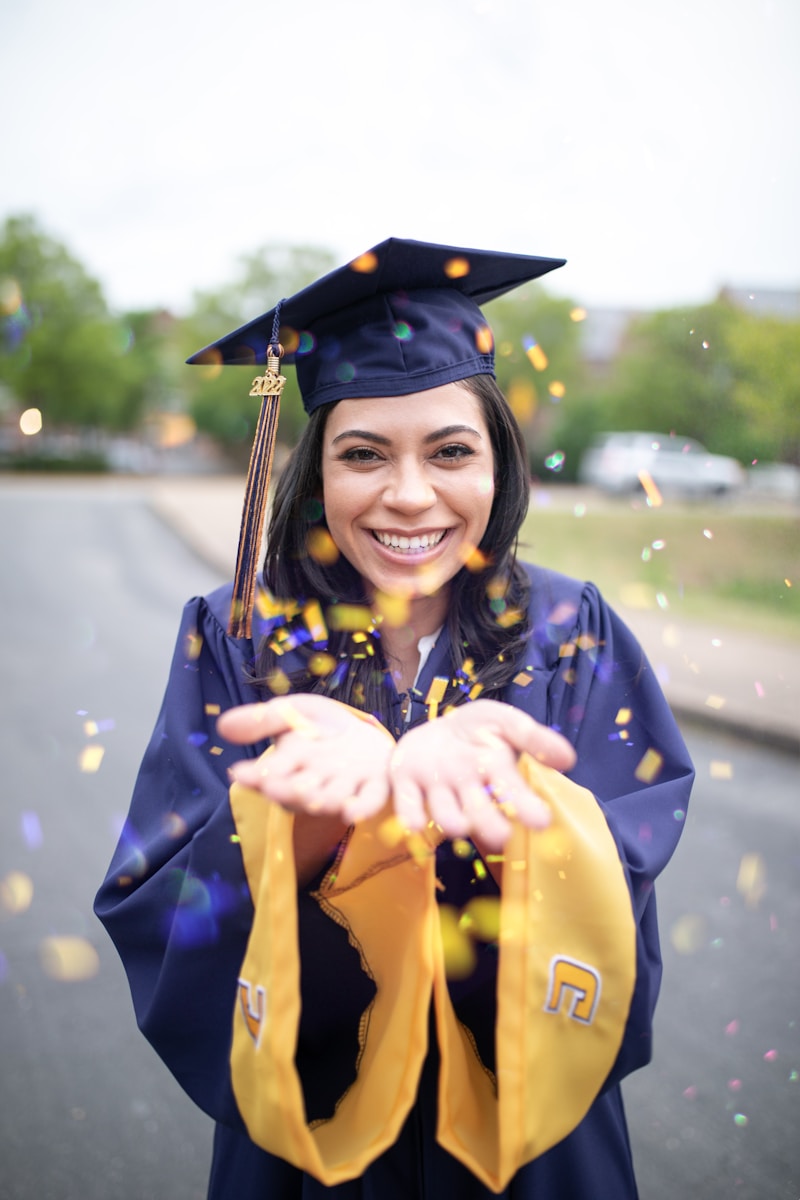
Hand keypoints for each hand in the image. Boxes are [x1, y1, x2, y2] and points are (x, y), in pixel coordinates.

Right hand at [218, 695, 393, 823]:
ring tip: (314, 795)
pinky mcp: (373, 787)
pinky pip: (367, 802)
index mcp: (290, 766)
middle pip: (297, 792)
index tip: (240, 772)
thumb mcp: (291, 713)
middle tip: (274, 786)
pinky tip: (353, 811)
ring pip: (330, 799)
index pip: (268, 774)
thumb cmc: (320, 727)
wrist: (364, 734)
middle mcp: (314, 782)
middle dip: (286, 789)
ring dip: (321, 799)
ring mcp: (344, 786)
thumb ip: (261, 720)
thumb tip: (223, 725)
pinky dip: (361, 808)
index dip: (256, 776)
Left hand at [389, 700, 575, 850]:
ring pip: (443, 812)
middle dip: (489, 824)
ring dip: (450, 819)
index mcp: (494, 773)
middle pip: (478, 812)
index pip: (514, 794)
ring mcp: (435, 787)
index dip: (526, 808)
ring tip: (460, 824)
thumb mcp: (505, 721)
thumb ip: (533, 737)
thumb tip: (568, 759)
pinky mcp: (405, 783)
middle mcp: (465, 788)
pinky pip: (405, 804)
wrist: (436, 728)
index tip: (541, 821)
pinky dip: (408, 815)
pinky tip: (412, 824)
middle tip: (500, 835)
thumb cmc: (477, 730)